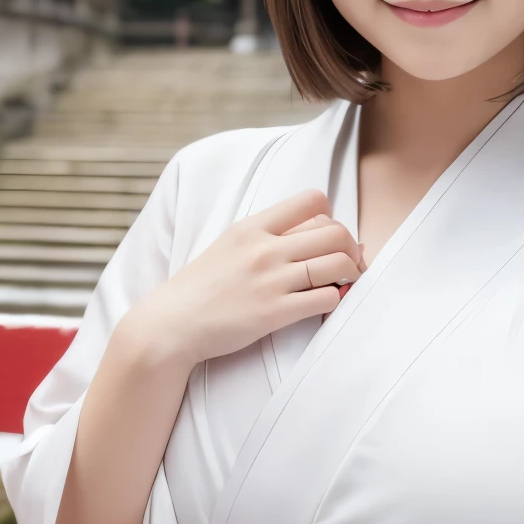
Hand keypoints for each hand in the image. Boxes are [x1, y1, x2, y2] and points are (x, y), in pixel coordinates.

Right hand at [122, 189, 363, 370]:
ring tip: (345, 282)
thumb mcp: (231, 246)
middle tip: (349, 262)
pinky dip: (337, 299)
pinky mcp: (274, 312)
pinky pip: (327, 298)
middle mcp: (264, 248)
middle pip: (335, 232)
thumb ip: (271, 237)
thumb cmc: (203, 286)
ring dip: (351, 273)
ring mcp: (271, 280)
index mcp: (252, 226)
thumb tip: (324, 232)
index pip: (312, 200)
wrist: (172, 323)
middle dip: (351, 247)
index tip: (327, 236)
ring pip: (338, 263)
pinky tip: (326, 302)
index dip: (331, 216)